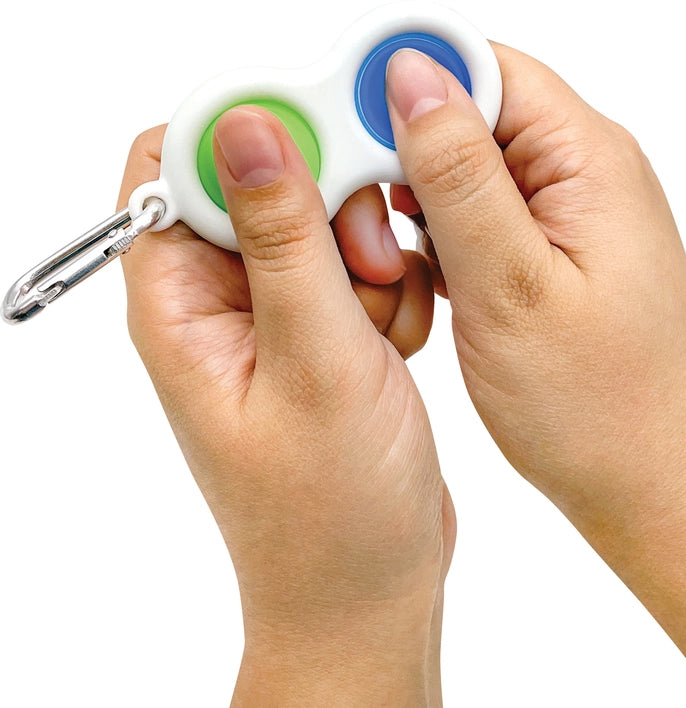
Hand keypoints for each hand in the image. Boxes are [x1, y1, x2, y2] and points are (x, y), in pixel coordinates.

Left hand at [117, 110, 453, 704]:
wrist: (369, 587)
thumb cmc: (330, 510)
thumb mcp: (312, 363)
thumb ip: (283, 242)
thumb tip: (247, 128)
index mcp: (181, 306)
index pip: (179, 166)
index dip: (247, 138)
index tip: (322, 155)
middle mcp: (217, 305)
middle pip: (261, 184)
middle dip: (329, 207)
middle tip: (368, 266)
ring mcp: (274, 319)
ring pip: (321, 222)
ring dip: (367, 255)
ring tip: (382, 332)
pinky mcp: (321, 335)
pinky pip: (354, 267)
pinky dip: (386, 289)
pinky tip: (395, 348)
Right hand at [385, 46, 685, 703]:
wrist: (652, 482)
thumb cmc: (601, 407)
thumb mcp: (513, 288)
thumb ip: (459, 178)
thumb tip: (411, 77)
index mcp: (585, 160)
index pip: (481, 68)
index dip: (402, 81)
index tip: (341, 126)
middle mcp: (578, 174)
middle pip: (466, 112)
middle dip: (397, 151)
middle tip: (363, 223)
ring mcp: (560, 217)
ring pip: (460, 169)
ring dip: (411, 202)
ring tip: (390, 260)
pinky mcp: (542, 256)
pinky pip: (472, 219)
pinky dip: (433, 240)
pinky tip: (417, 277)